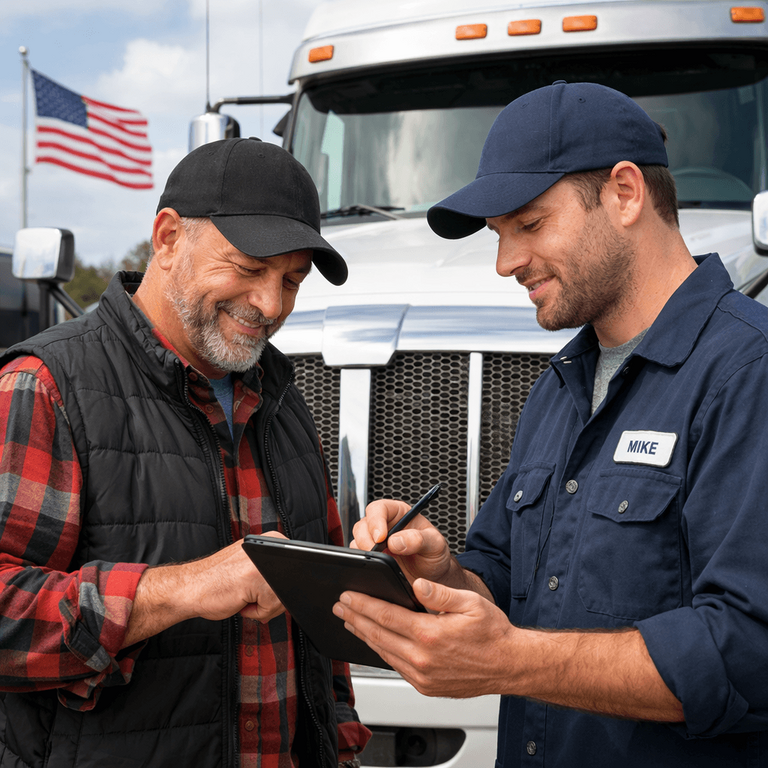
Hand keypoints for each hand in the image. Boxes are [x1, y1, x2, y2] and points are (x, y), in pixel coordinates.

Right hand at [123, 532, 286, 646]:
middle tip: (249, 593)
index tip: (262, 587)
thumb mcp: (253, 568)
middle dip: (274, 598)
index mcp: (271, 541)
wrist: (189, 587)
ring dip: (265, 606)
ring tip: (244, 595)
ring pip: (284, 597)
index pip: (298, 570)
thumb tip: (302, 589)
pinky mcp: (256, 579)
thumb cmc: (219, 581)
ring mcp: (264, 561)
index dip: (281, 586)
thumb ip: (276, 573)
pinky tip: (240, 601)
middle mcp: (270, 546)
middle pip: (293, 585)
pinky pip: (270, 607)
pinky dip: (256, 612)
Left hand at [334, 581, 684, 720]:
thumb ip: (438, 592)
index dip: (363, 604)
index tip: (348, 595)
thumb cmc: (494, 633)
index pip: (385, 616)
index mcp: (430, 634)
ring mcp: (423, 675)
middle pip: (377, 634)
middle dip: (355, 618)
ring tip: (350, 621)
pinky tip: (375, 641)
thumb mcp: (469, 602)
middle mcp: (422, 658)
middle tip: (340, 606)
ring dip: (364, 635)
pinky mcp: (425, 685)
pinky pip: (396, 666)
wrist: (511, 665)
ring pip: (383, 652)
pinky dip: (381, 651)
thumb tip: (415, 583)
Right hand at [352, 499, 455, 585]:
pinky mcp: (371, 559)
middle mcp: (384, 526)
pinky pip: (359, 558)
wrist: (433, 577)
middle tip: (377, 553)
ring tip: (381, 563)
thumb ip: (419, 539)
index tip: (381, 537)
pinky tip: (377, 569)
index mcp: (399, 514)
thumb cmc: (434, 555)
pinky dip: (364, 563)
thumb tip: (396, 541)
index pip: (379, 509)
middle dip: (366, 539)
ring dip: (365, 552)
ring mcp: (375, 542)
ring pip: (357, 541)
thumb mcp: (435, 544)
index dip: (376, 521)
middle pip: (363, 525)